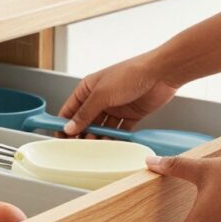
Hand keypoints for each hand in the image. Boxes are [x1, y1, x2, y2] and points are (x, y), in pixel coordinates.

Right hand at [58, 55, 178, 136]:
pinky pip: (119, 131)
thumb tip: (70, 127)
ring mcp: (115, 107)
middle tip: (78, 148)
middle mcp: (100, 98)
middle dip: (82, 134)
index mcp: (88, 88)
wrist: (161, 73)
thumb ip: (85, 113)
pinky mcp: (130, 115)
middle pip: (86, 121)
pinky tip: (112, 145)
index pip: (70, 109)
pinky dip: (115, 139)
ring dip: (98, 138)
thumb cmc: (131, 73)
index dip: (64, 124)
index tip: (60, 138)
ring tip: (95, 148)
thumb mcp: (102, 94)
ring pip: (102, 128)